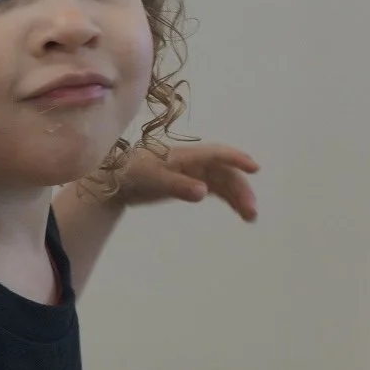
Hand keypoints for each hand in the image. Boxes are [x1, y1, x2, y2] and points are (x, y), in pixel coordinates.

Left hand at [115, 142, 259, 220]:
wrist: (114, 180)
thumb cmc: (131, 174)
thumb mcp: (152, 179)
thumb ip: (178, 185)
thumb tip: (204, 192)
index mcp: (185, 155)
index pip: (216, 154)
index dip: (236, 158)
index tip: (255, 167)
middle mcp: (193, 161)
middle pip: (224, 171)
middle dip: (240, 187)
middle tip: (251, 209)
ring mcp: (192, 172)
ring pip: (222, 181)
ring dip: (237, 195)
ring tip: (250, 215)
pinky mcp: (189, 182)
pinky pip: (215, 189)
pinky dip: (227, 198)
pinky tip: (238, 210)